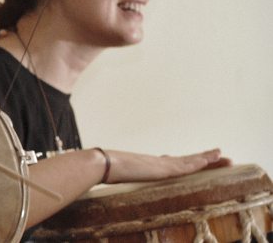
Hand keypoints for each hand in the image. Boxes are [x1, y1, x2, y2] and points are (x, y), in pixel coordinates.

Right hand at [104, 148, 230, 183]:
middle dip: (206, 157)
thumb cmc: (110, 169)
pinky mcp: (162, 169)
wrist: (104, 164)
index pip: (177, 162)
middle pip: (189, 159)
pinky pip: (184, 167)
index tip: (202, 158)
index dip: (192, 160)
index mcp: (153, 165)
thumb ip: (128, 173)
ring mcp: (162, 165)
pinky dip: (196, 163)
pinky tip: (207, 160)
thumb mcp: (124, 174)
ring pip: (191, 161)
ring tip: (222, 155)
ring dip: (208, 158)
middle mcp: (160, 162)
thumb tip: (121, 174)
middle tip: (222, 154)